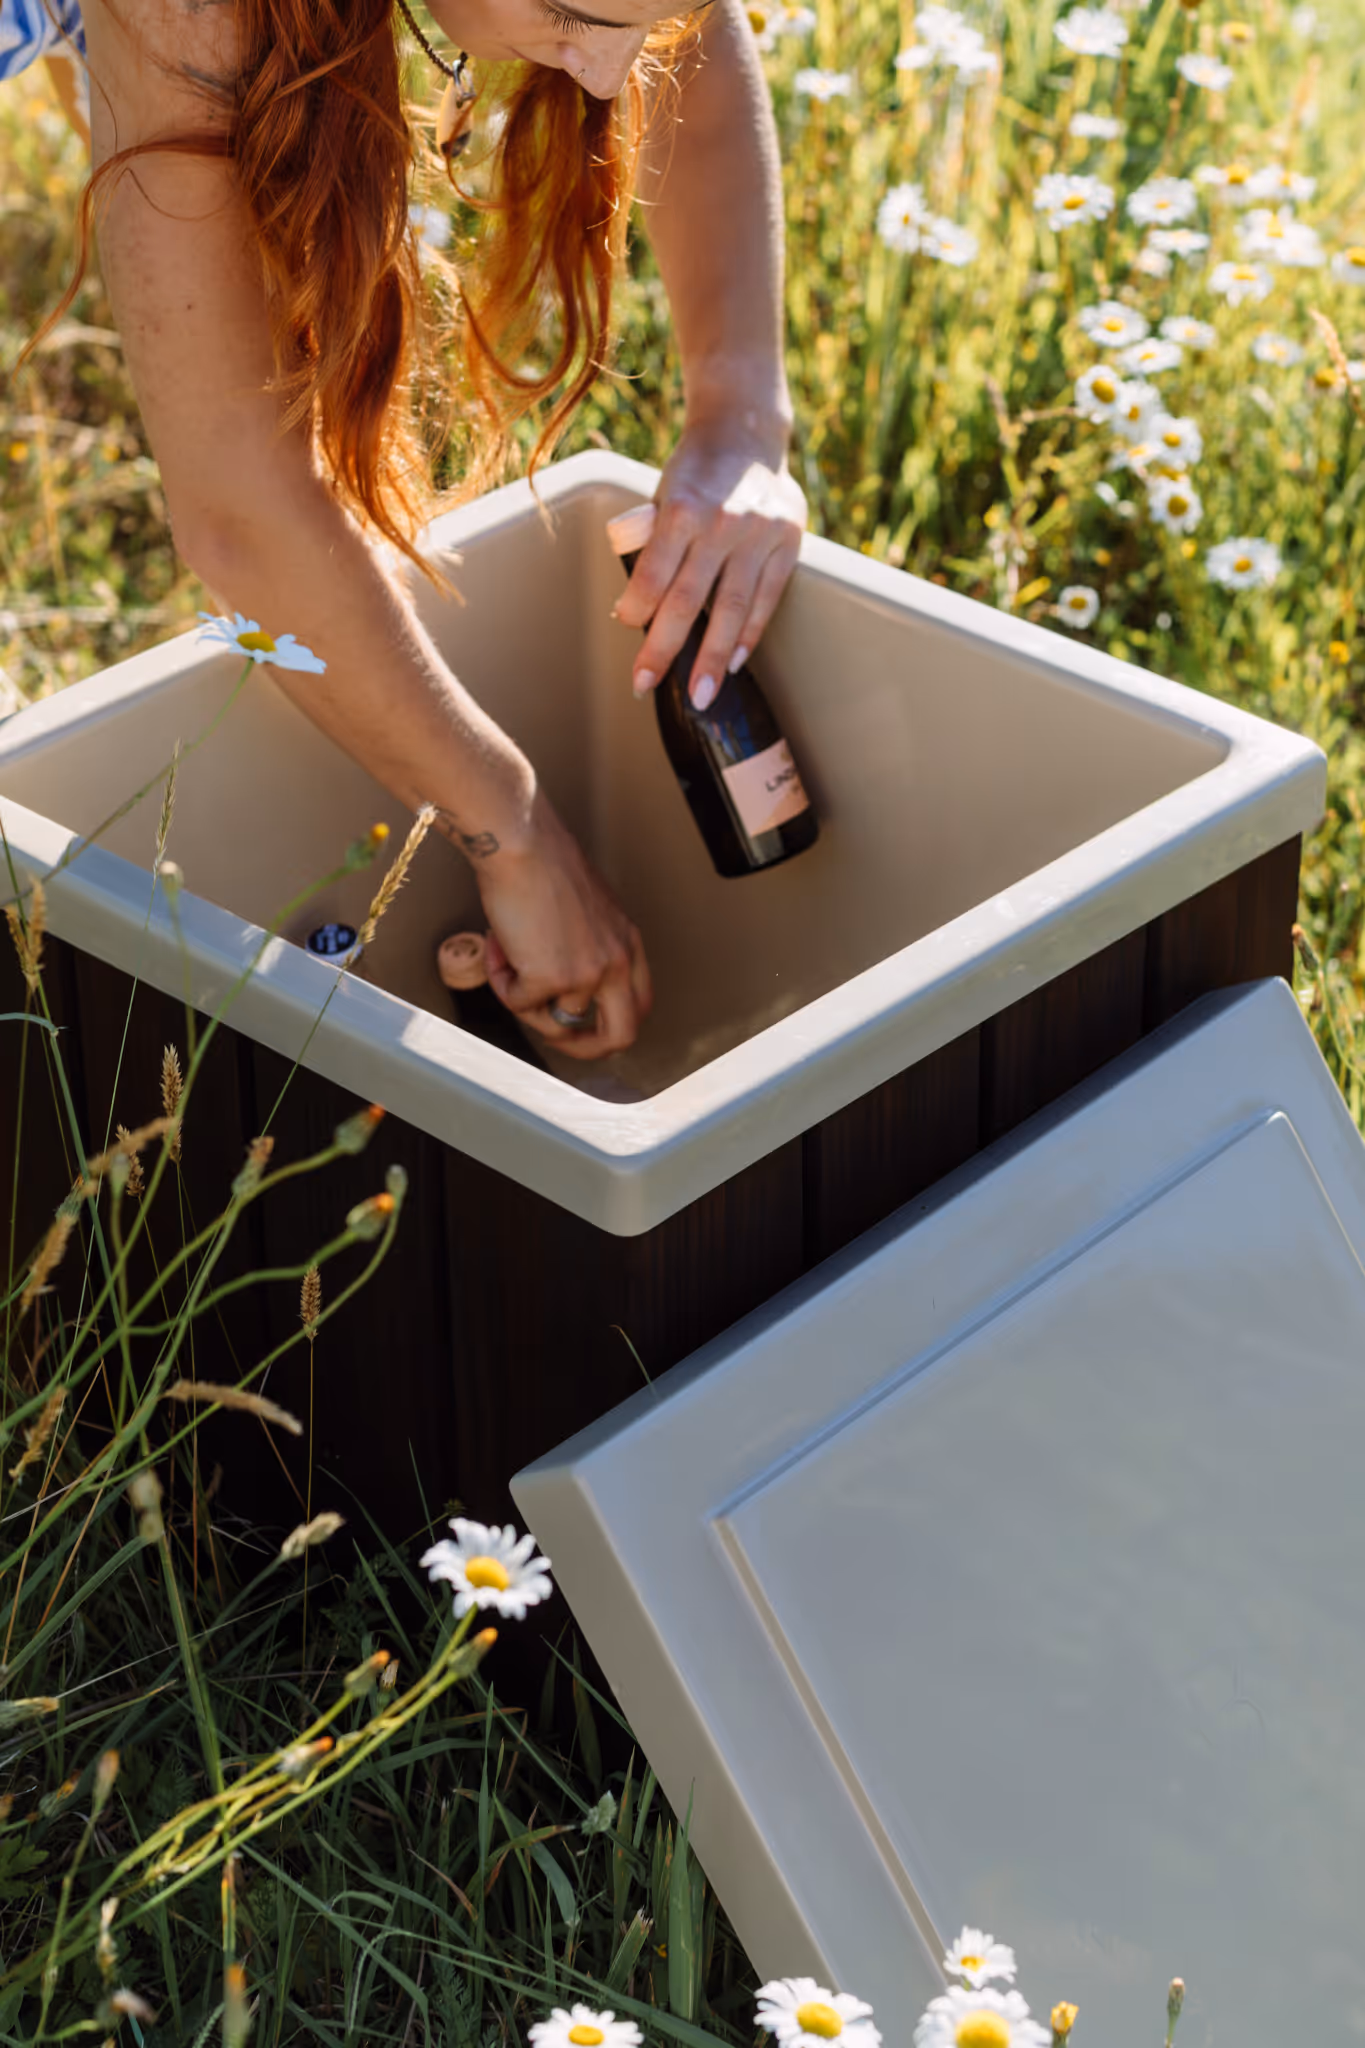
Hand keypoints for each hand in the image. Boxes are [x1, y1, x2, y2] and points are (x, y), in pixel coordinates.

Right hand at [474, 791, 653, 1059]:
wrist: (521, 841)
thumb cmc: (543, 863)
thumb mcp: (587, 911)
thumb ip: (586, 947)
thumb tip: (558, 986)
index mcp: (628, 943)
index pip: (638, 1004)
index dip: (611, 1024)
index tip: (584, 1025)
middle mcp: (616, 962)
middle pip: (620, 1035)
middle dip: (586, 1047)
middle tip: (556, 1038)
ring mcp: (587, 974)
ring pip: (555, 1022)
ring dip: (524, 999)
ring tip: (508, 956)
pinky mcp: (551, 977)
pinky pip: (518, 1004)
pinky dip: (500, 981)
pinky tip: (499, 944)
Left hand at [612, 419, 807, 707]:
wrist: (746, 432)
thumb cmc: (695, 473)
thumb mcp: (663, 495)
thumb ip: (653, 544)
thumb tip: (637, 609)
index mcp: (683, 509)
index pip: (653, 573)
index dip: (637, 609)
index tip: (626, 630)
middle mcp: (723, 524)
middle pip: (689, 601)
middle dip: (665, 649)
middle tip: (646, 685)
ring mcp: (760, 536)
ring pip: (732, 609)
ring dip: (714, 657)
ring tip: (701, 695)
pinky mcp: (789, 543)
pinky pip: (766, 599)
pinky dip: (749, 633)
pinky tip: (734, 662)